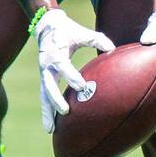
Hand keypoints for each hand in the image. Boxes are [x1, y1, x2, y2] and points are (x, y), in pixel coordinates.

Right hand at [34, 8, 115, 132]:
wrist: (46, 27)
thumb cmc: (67, 31)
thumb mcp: (81, 32)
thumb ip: (96, 39)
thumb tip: (112, 49)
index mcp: (56, 52)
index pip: (63, 66)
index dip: (71, 76)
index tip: (82, 86)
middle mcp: (47, 65)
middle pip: (48, 85)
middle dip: (56, 99)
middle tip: (65, 112)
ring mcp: (43, 74)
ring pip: (43, 95)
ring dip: (47, 112)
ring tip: (50, 130)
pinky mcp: (44, 79)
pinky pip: (44, 97)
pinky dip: (47, 111)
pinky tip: (51, 126)